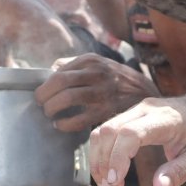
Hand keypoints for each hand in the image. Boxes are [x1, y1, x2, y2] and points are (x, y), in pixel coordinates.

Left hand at [34, 54, 159, 133]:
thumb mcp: (98, 63)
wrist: (144, 92)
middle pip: (59, 82)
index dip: (45, 85)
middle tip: (41, 104)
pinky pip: (78, 119)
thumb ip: (75, 65)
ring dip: (52, 108)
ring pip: (67, 98)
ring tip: (49, 113)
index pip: (58, 72)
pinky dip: (64, 124)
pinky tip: (60, 125)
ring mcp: (102, 92)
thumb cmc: (115, 79)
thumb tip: (51, 70)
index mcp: (91, 60)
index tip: (40, 93)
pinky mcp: (106, 110)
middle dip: (44, 95)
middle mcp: (96, 73)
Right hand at [88, 96, 185, 185]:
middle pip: (110, 131)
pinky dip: (102, 153)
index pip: (131, 133)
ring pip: (103, 130)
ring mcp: (136, 109)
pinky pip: (106, 131)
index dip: (118, 158)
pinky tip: (111, 174)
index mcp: (167, 120)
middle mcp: (147, 109)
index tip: (115, 182)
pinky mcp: (130, 114)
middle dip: (103, 163)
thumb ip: (180, 172)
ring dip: (99, 160)